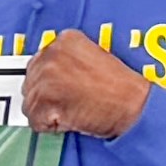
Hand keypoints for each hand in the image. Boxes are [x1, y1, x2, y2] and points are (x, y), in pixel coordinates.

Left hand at [17, 31, 150, 139]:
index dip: (52, 82)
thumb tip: (48, 76)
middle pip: (31, 82)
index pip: (40, 63)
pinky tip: (71, 119)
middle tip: (71, 102)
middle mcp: (52, 53)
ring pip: (30, 103)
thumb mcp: (94, 58)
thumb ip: (68, 61)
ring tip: (74, 110)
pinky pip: (34, 120)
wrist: (136, 105)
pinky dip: (50, 126)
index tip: (65, 89)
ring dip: (48, 113)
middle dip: (46, 97)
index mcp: (65, 39)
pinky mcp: (45, 99)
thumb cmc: (121, 88)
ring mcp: (46, 75)